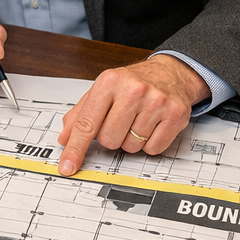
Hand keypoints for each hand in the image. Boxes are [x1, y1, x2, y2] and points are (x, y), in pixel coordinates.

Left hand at [57, 56, 208, 175]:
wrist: (170, 73)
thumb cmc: (133, 83)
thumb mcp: (103, 90)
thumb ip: (81, 113)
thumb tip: (65, 138)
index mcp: (110, 81)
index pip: (86, 123)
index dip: (75, 148)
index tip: (67, 166)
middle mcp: (133, 89)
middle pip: (109, 140)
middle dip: (111, 137)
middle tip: (120, 121)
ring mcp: (156, 102)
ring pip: (131, 147)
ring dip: (131, 140)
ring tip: (137, 120)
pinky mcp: (175, 114)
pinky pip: (153, 149)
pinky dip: (150, 143)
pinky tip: (152, 125)